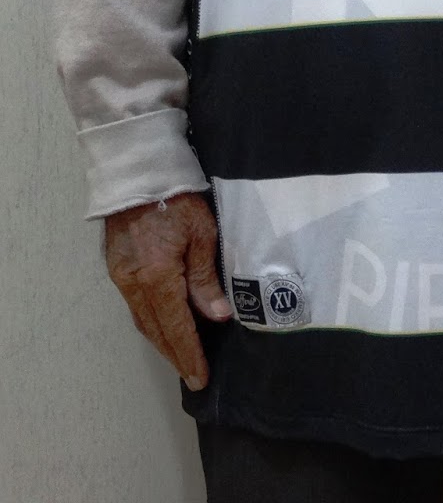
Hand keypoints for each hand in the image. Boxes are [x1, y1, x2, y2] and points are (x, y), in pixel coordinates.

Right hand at [104, 191, 231, 389]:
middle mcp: (134, 284)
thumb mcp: (202, 234)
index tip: (200, 378)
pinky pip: (135, 306)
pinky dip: (151, 323)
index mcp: (157, 278)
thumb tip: (217, 316)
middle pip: (156, 331)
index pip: (176, 328)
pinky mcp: (117, 267)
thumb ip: (205, 279)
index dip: (189, 355)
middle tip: (193, 376)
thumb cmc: (177, 199)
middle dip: (175, 355)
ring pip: (143, 321)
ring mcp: (121, 277)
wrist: (138, 172)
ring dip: (162, 342)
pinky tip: (164, 326)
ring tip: (181, 357)